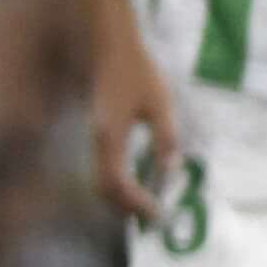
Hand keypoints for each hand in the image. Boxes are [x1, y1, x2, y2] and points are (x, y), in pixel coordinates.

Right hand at [81, 24, 182, 223]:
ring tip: (147, 207)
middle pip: (103, 189)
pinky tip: (139, 183)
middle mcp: (99, 141)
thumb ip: (165, 139)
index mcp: (110, 137)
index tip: (159, 215)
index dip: (136, 204)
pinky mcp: (100, 132)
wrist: (111, 47)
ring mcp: (96, 137)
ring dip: (121, 199)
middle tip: (153, 220)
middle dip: (126, 208)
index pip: (118, 184)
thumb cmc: (138, 71)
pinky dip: (119, 184)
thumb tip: (170, 171)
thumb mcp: (160, 104)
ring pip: (100, 180)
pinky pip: (104, 168)